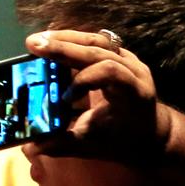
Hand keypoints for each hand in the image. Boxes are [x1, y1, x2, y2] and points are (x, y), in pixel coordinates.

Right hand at [25, 29, 171, 160]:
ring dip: (65, 38)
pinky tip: (50, 40)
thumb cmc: (123, 140)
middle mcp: (134, 71)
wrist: (151, 131)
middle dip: (64, 47)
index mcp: (133, 94)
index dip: (84, 79)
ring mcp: (128, 59)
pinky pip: (95, 41)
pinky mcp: (119, 55)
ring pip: (97, 40)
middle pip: (99, 49)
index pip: (111, 72)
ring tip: (37, 40)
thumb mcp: (95, 147)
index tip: (64, 98)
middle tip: (33, 45)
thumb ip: (64, 145)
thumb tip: (33, 146)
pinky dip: (72, 40)